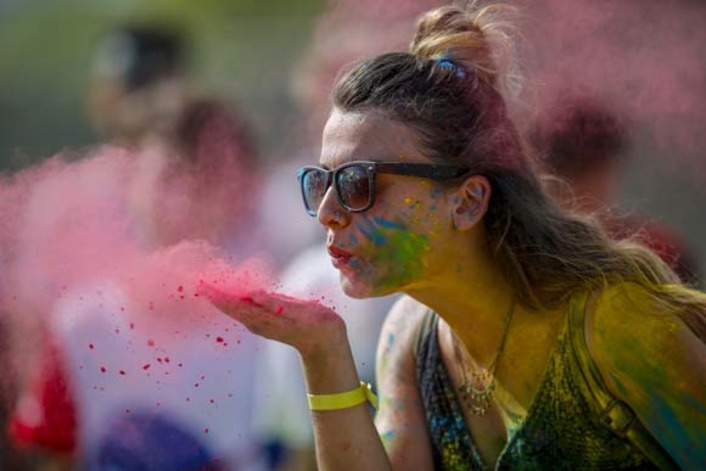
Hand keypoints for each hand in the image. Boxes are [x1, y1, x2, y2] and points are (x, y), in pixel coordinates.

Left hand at [198, 283, 346, 357]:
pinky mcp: (267, 322)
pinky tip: (235, 294)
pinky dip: (236, 301)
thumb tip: (252, 295)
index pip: (233, 304)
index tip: (201, 285)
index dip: (217, 295)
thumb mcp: (298, 311)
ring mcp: (261, 323)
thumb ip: (275, 303)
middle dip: (215, 295)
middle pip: (230, 307)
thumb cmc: (315, 325)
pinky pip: (246, 310)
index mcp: (262, 318)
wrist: (325, 342)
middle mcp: (257, 322)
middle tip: (199, 283)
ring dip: (224, 298)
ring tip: (210, 288)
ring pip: (236, 309)